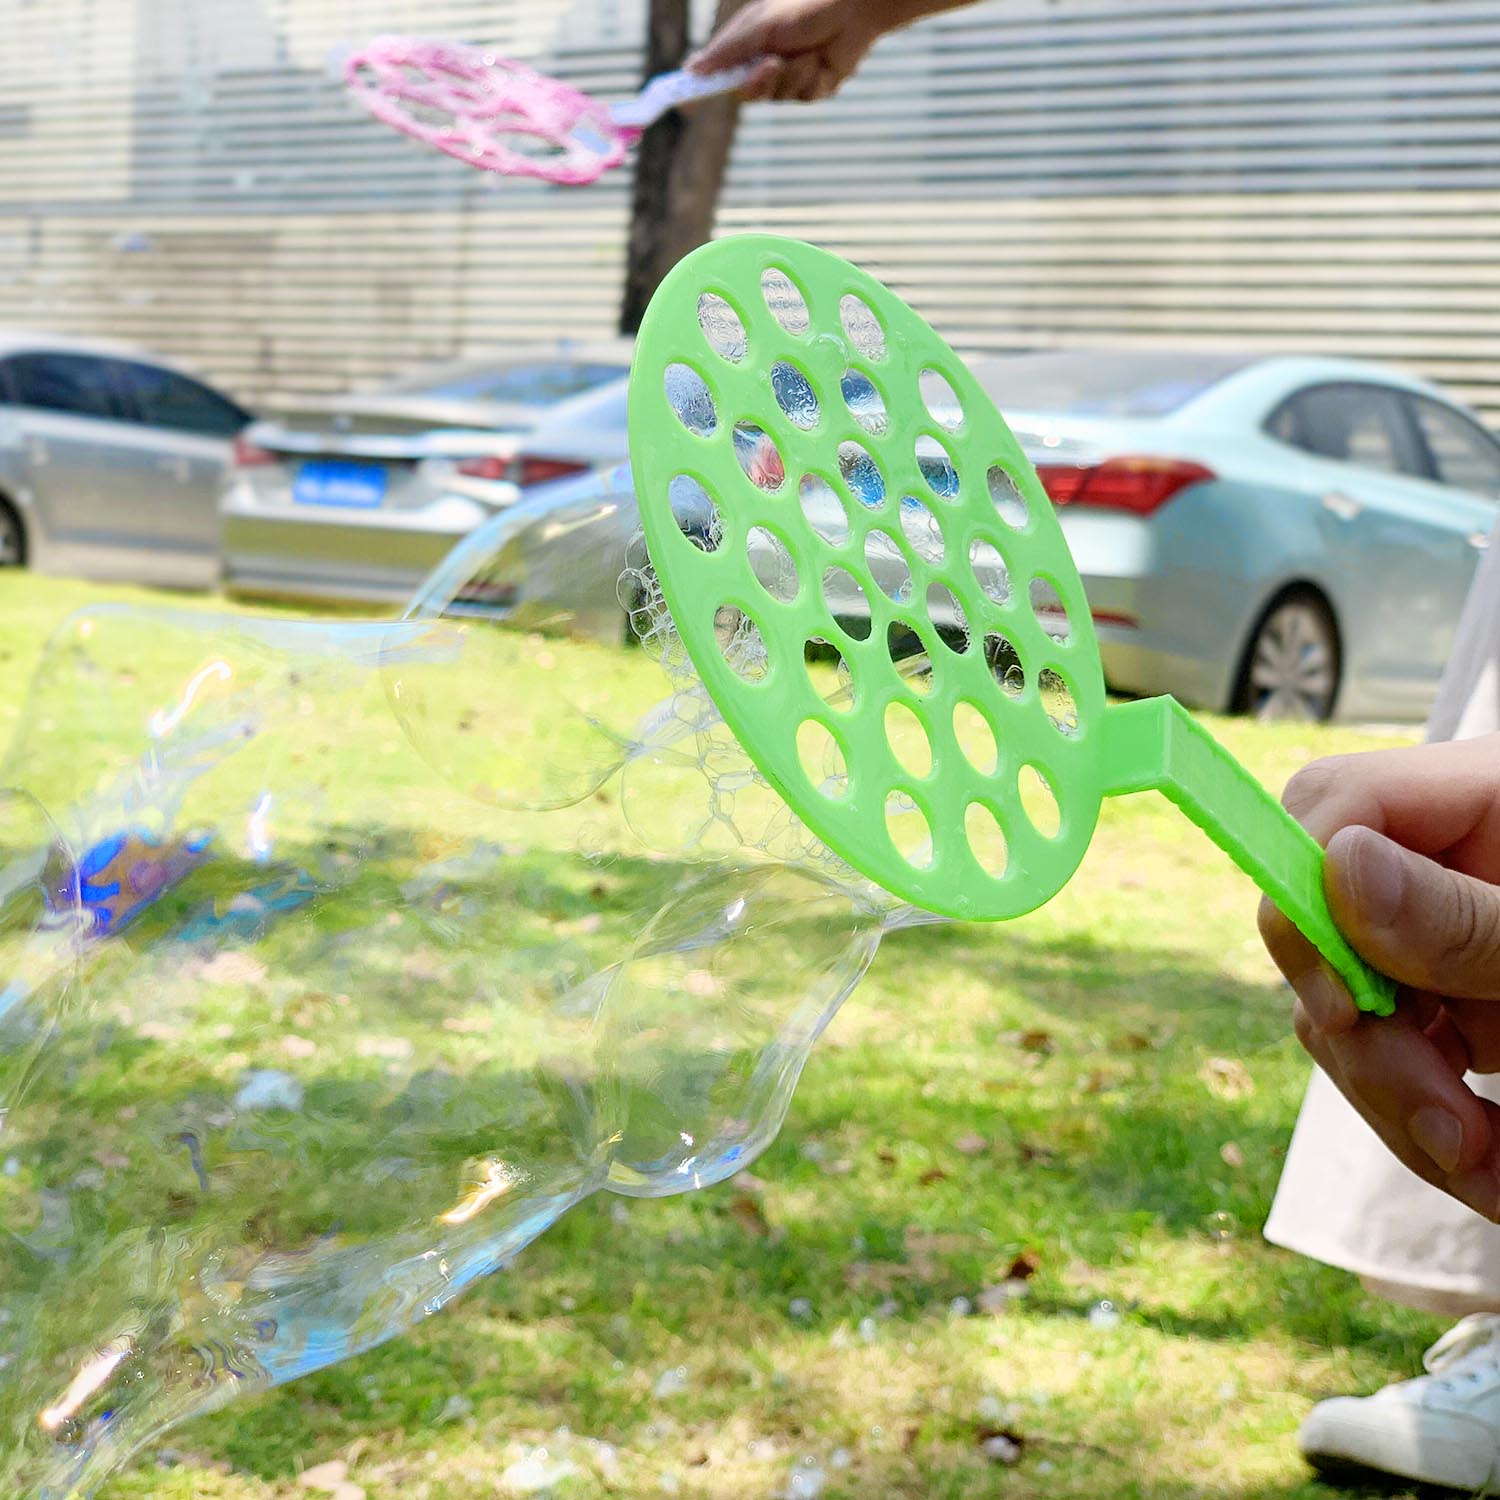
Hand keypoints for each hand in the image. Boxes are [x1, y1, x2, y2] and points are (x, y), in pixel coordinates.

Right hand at [688, 0, 904, 101]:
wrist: (851, 10)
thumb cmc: (803, 8)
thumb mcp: (759, 27)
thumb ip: (727, 50)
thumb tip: (691, 70)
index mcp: (744, 46)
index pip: (715, 73)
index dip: (700, 89)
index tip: (685, 105)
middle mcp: (762, 63)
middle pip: (745, 93)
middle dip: (759, 81)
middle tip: (772, 63)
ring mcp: (786, 78)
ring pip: (776, 96)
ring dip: (791, 74)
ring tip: (807, 52)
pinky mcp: (810, 89)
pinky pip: (801, 96)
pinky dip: (811, 78)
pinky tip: (821, 61)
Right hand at [1259, 734, 1499, 1220]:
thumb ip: (1470, 918)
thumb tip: (1339, 869)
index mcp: (1487, 802)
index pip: (1335, 806)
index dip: (1307, 891)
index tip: (1347, 1000)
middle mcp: (1450, 869)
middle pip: (1321, 925)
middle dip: (1366, 1040)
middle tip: (1443, 1122)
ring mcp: (1448, 945)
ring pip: (1347, 1016)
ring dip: (1403, 1107)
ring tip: (1490, 1174)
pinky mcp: (1457, 1017)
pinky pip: (1394, 1067)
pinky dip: (1432, 1131)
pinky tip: (1493, 1171)